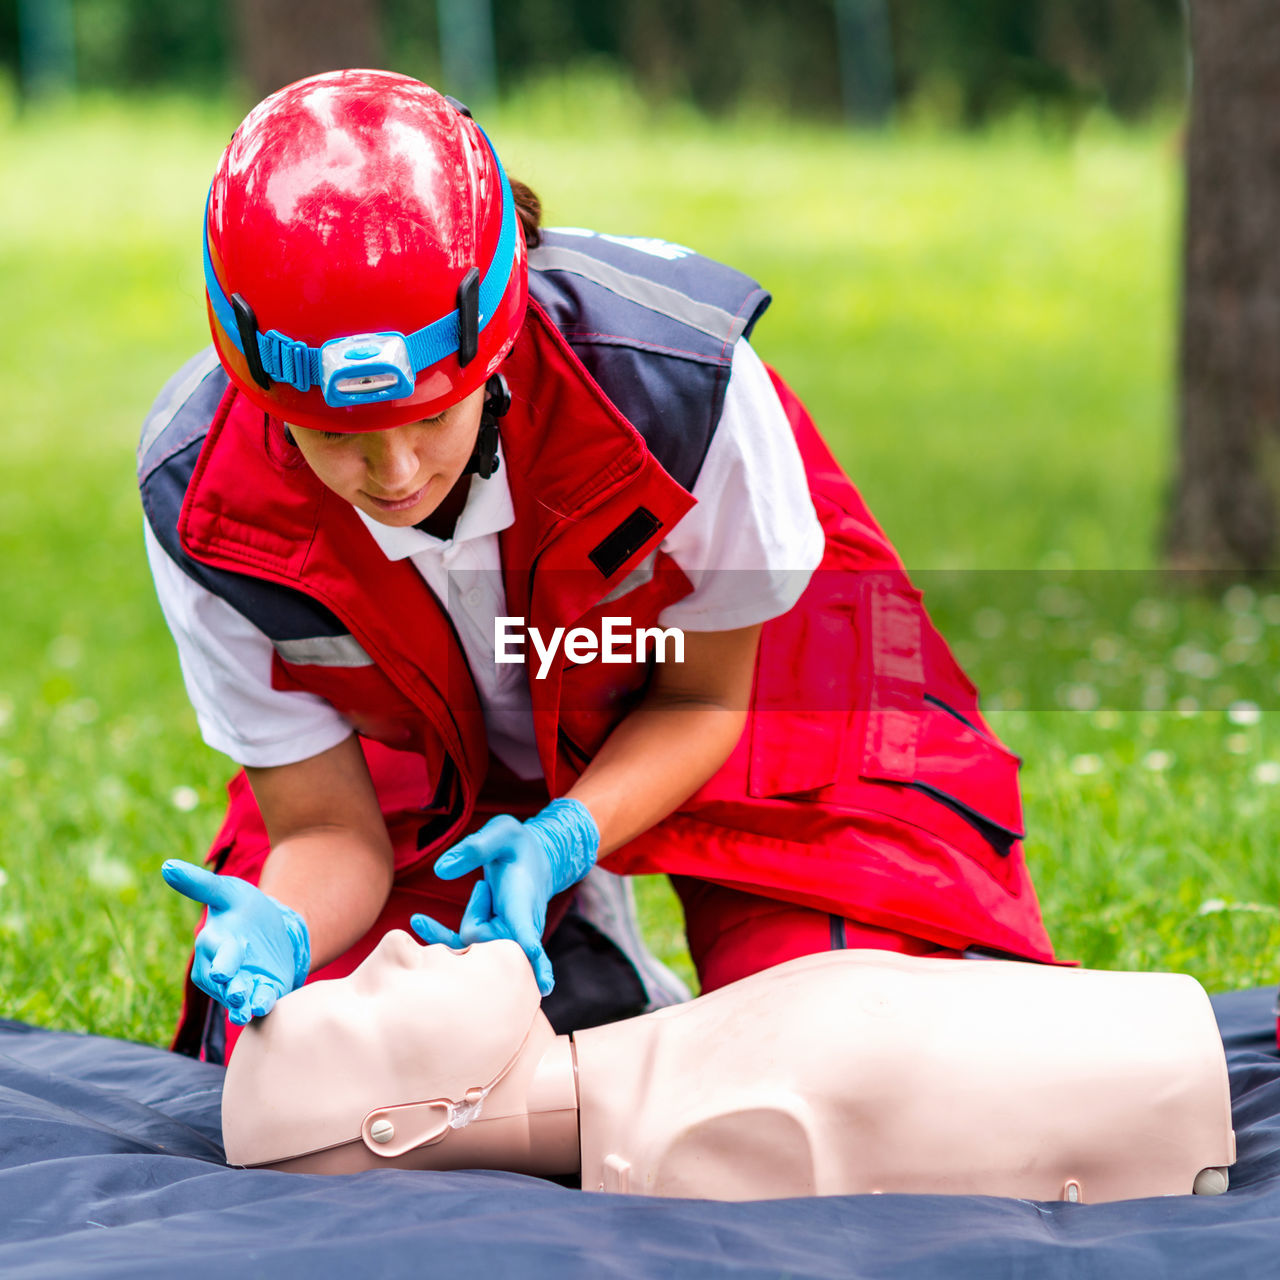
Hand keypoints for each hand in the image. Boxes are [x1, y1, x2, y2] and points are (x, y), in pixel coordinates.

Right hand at [161, 859, 310, 1025]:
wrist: (273, 927)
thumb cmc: (242, 908)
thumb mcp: (227, 891)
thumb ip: (200, 884)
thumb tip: (167, 866)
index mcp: (213, 944)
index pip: (214, 954)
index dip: (221, 961)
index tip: (222, 972)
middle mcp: (222, 969)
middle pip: (224, 983)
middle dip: (231, 989)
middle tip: (239, 994)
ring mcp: (242, 983)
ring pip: (240, 999)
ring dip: (245, 1004)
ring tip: (251, 1008)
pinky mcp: (263, 991)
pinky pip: (260, 1003)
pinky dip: (262, 1006)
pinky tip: (265, 1007)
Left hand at [410, 798, 598, 995]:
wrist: (533, 860)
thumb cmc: (517, 846)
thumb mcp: (502, 832)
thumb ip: (475, 847)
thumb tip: (439, 871)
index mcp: (523, 904)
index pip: (526, 935)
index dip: (530, 955)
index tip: (540, 978)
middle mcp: (518, 929)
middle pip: (478, 937)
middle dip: (476, 909)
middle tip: (490, 884)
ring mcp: (505, 939)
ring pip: (468, 940)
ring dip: (472, 911)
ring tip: (487, 888)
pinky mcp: (491, 940)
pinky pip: (460, 947)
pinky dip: (439, 934)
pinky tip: (418, 919)